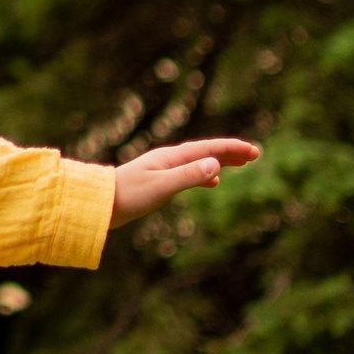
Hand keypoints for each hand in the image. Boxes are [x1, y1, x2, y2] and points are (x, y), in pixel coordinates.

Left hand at [107, 138, 259, 226]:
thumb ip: (189, 176)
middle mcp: (168, 159)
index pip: (208, 149)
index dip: (232, 149)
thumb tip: (216, 166)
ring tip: (238, 164)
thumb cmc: (129, 195)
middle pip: (205, 151)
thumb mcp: (162, 187)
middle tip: (254, 154)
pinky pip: (190, 173)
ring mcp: (163, 169)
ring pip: (199, 161)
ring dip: (220, 161)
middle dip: (230, 152)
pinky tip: (212, 182)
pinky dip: (205, 174)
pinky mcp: (158, 181)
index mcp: (171, 157)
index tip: (253, 151)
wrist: (99, 204)